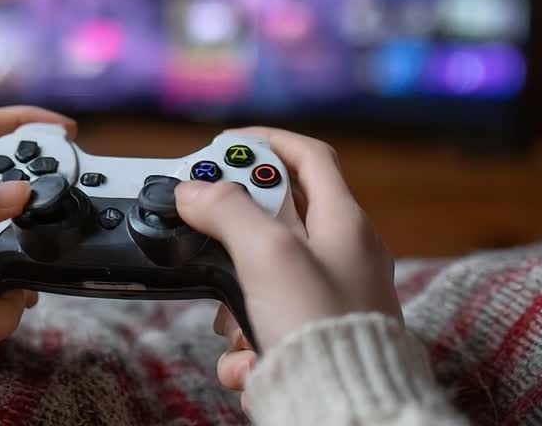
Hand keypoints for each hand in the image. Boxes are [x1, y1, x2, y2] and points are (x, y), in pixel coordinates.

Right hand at [175, 128, 399, 394]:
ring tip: (235, 323)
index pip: (310, 156)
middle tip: (209, 239)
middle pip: (276, 220)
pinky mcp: (315, 338)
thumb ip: (228, 211)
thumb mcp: (268, 255)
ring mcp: (330, 299)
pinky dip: (247, 345)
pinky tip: (250, 361)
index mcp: (345, 223)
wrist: (346, 410)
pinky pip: (266, 326)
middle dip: (235, 236)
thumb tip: (194, 190)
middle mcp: (343, 256)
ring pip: (262, 279)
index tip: (224, 146)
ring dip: (234, 303)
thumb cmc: (323, 329)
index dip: (266, 141)